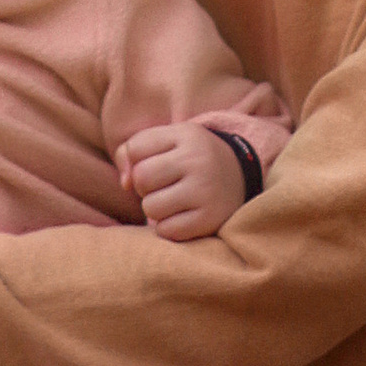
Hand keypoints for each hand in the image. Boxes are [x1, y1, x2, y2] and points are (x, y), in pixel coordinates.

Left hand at [116, 123, 245, 242]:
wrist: (240, 177)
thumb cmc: (190, 159)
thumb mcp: (167, 141)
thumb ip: (131, 151)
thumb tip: (124, 184)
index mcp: (186, 135)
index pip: (135, 149)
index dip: (136, 162)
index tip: (155, 165)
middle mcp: (198, 161)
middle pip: (141, 179)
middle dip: (144, 186)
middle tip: (164, 186)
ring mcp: (206, 192)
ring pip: (150, 207)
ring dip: (155, 209)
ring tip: (173, 201)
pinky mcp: (210, 220)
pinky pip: (166, 231)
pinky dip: (168, 227)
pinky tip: (183, 217)